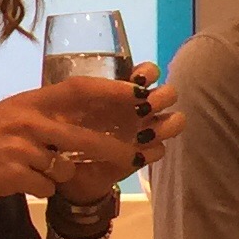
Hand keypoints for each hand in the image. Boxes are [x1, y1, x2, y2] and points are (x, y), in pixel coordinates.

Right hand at [0, 80, 144, 200]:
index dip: (113, 92)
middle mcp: (29, 120)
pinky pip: (46, 186)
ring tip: (39, 168)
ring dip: (60, 172)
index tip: (142, 96)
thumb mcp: (15, 112)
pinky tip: (20, 181)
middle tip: (136, 155)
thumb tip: (88, 112)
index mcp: (31, 100)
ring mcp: (22, 148)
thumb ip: (46, 112)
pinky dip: (39, 187)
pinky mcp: (15, 175)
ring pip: (65, 166)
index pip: (79, 88)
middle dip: (113, 148)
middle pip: (84, 136)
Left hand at [50, 64, 186, 189]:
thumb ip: (85, 92)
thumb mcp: (70, 105)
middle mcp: (140, 108)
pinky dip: (150, 151)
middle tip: (144, 108)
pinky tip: (136, 155)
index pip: (148, 72)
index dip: (148, 72)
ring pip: (174, 121)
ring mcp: (146, 131)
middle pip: (169, 94)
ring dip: (165, 124)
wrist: (64, 165)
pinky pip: (159, 150)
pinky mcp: (144, 156)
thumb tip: (98, 89)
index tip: (138, 81)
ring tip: (143, 134)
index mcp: (124, 90)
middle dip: (162, 97)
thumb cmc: (66, 125)